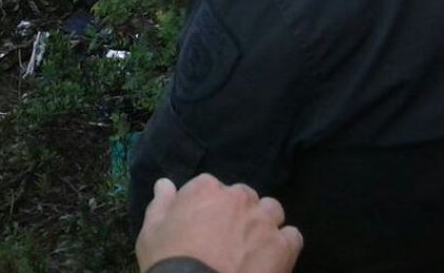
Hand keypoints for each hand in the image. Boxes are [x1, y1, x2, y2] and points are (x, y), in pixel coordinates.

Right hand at [135, 175, 302, 272]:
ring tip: (253, 244)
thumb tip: (165, 183)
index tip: (202, 224)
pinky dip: (285, 244)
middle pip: (244, 197)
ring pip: (271, 211)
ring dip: (264, 222)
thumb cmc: (168, 260)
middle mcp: (238, 198)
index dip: (207, 207)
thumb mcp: (151, 232)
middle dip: (238, 212)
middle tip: (227, 237)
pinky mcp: (283, 247)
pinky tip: (273, 257)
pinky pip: (292, 236)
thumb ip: (161, 204)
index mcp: (206, 189)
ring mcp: (263, 222)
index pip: (210, 187)